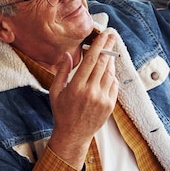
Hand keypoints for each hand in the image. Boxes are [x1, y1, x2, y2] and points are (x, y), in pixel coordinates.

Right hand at [47, 33, 118, 168]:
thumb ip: (61, 71)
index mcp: (76, 87)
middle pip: (103, 64)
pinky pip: (114, 84)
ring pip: (110, 73)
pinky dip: (112, 75)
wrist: (74, 135)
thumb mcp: (55, 91)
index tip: (104, 35)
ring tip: (109, 52)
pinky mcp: (110, 105)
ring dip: (110, 61)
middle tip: (112, 36)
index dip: (99, 46)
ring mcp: (102, 99)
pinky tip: (108, 70)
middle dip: (109, 48)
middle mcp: (91, 92)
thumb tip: (67, 54)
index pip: (91, 60)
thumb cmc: (62, 112)